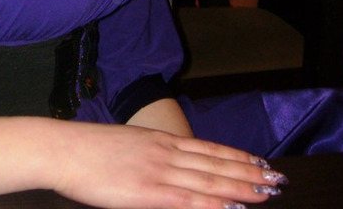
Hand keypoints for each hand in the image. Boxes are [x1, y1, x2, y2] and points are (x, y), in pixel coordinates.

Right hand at [52, 121, 285, 208]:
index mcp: (160, 141)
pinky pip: (189, 201)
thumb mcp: (126, 145)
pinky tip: (234, 207)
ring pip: (210, 182)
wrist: (64, 148)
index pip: (208, 149)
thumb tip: (170, 165)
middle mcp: (166, 153)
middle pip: (216, 164)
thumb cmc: (88, 150)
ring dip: (242, 187)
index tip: (259, 161)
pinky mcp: (149, 192)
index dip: (236, 156)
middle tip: (278, 180)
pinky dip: (215, 205)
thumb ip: (150, 156)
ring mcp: (159, 172)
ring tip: (267, 192)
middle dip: (249, 172)